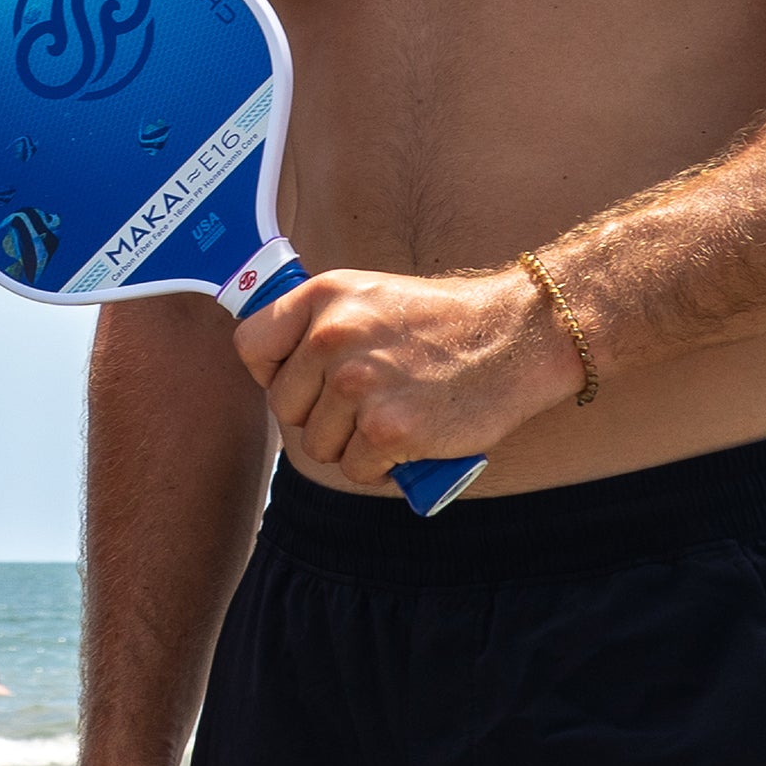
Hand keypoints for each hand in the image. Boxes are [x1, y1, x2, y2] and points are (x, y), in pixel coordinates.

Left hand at [233, 266, 579, 485]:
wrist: (514, 337)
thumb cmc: (439, 323)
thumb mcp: (366, 295)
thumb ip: (318, 323)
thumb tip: (273, 365)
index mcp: (321, 297)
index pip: (251, 346)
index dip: (269, 372)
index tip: (298, 381)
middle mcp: (331, 336)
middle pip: (285, 406)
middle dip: (317, 416)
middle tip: (361, 407)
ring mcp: (358, 383)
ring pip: (318, 444)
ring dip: (350, 445)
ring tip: (389, 420)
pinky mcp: (388, 428)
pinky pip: (355, 470)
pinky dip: (380, 468)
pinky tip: (406, 444)